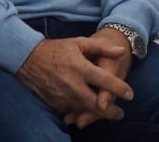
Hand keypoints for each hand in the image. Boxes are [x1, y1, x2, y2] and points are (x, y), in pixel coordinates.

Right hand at [15, 36, 133, 119]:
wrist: (27, 59)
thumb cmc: (56, 49)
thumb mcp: (79, 43)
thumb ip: (102, 47)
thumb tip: (121, 51)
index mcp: (80, 68)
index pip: (105, 81)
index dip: (120, 89)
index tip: (130, 95)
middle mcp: (72, 85)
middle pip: (96, 104)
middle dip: (110, 111)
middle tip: (120, 114)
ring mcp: (62, 96)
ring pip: (83, 110)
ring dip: (96, 114)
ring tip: (108, 115)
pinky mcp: (54, 103)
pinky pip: (70, 111)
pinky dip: (80, 112)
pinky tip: (87, 112)